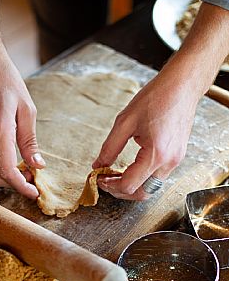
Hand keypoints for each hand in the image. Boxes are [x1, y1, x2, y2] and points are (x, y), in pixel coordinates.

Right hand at [0, 48, 44, 197]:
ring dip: (4, 178)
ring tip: (21, 171)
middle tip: (31, 178)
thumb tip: (38, 166)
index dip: (21, 186)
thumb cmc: (9, 85)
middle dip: (15, 184)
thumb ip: (30, 142)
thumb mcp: (28, 111)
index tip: (34, 192)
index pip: (6, 170)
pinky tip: (7, 164)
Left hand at [92, 72, 197, 199]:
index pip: (129, 185)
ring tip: (116, 175)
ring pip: (150, 188)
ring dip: (132, 186)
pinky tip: (130, 168)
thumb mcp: (125, 121)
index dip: (111, 185)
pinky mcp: (177, 158)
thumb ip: (110, 147)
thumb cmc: (156, 98)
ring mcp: (175, 161)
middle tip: (106, 181)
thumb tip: (98, 165)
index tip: (99, 177)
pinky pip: (157, 177)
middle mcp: (169, 162)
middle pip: (142, 193)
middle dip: (121, 191)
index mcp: (156, 154)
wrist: (182, 87)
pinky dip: (142, 178)